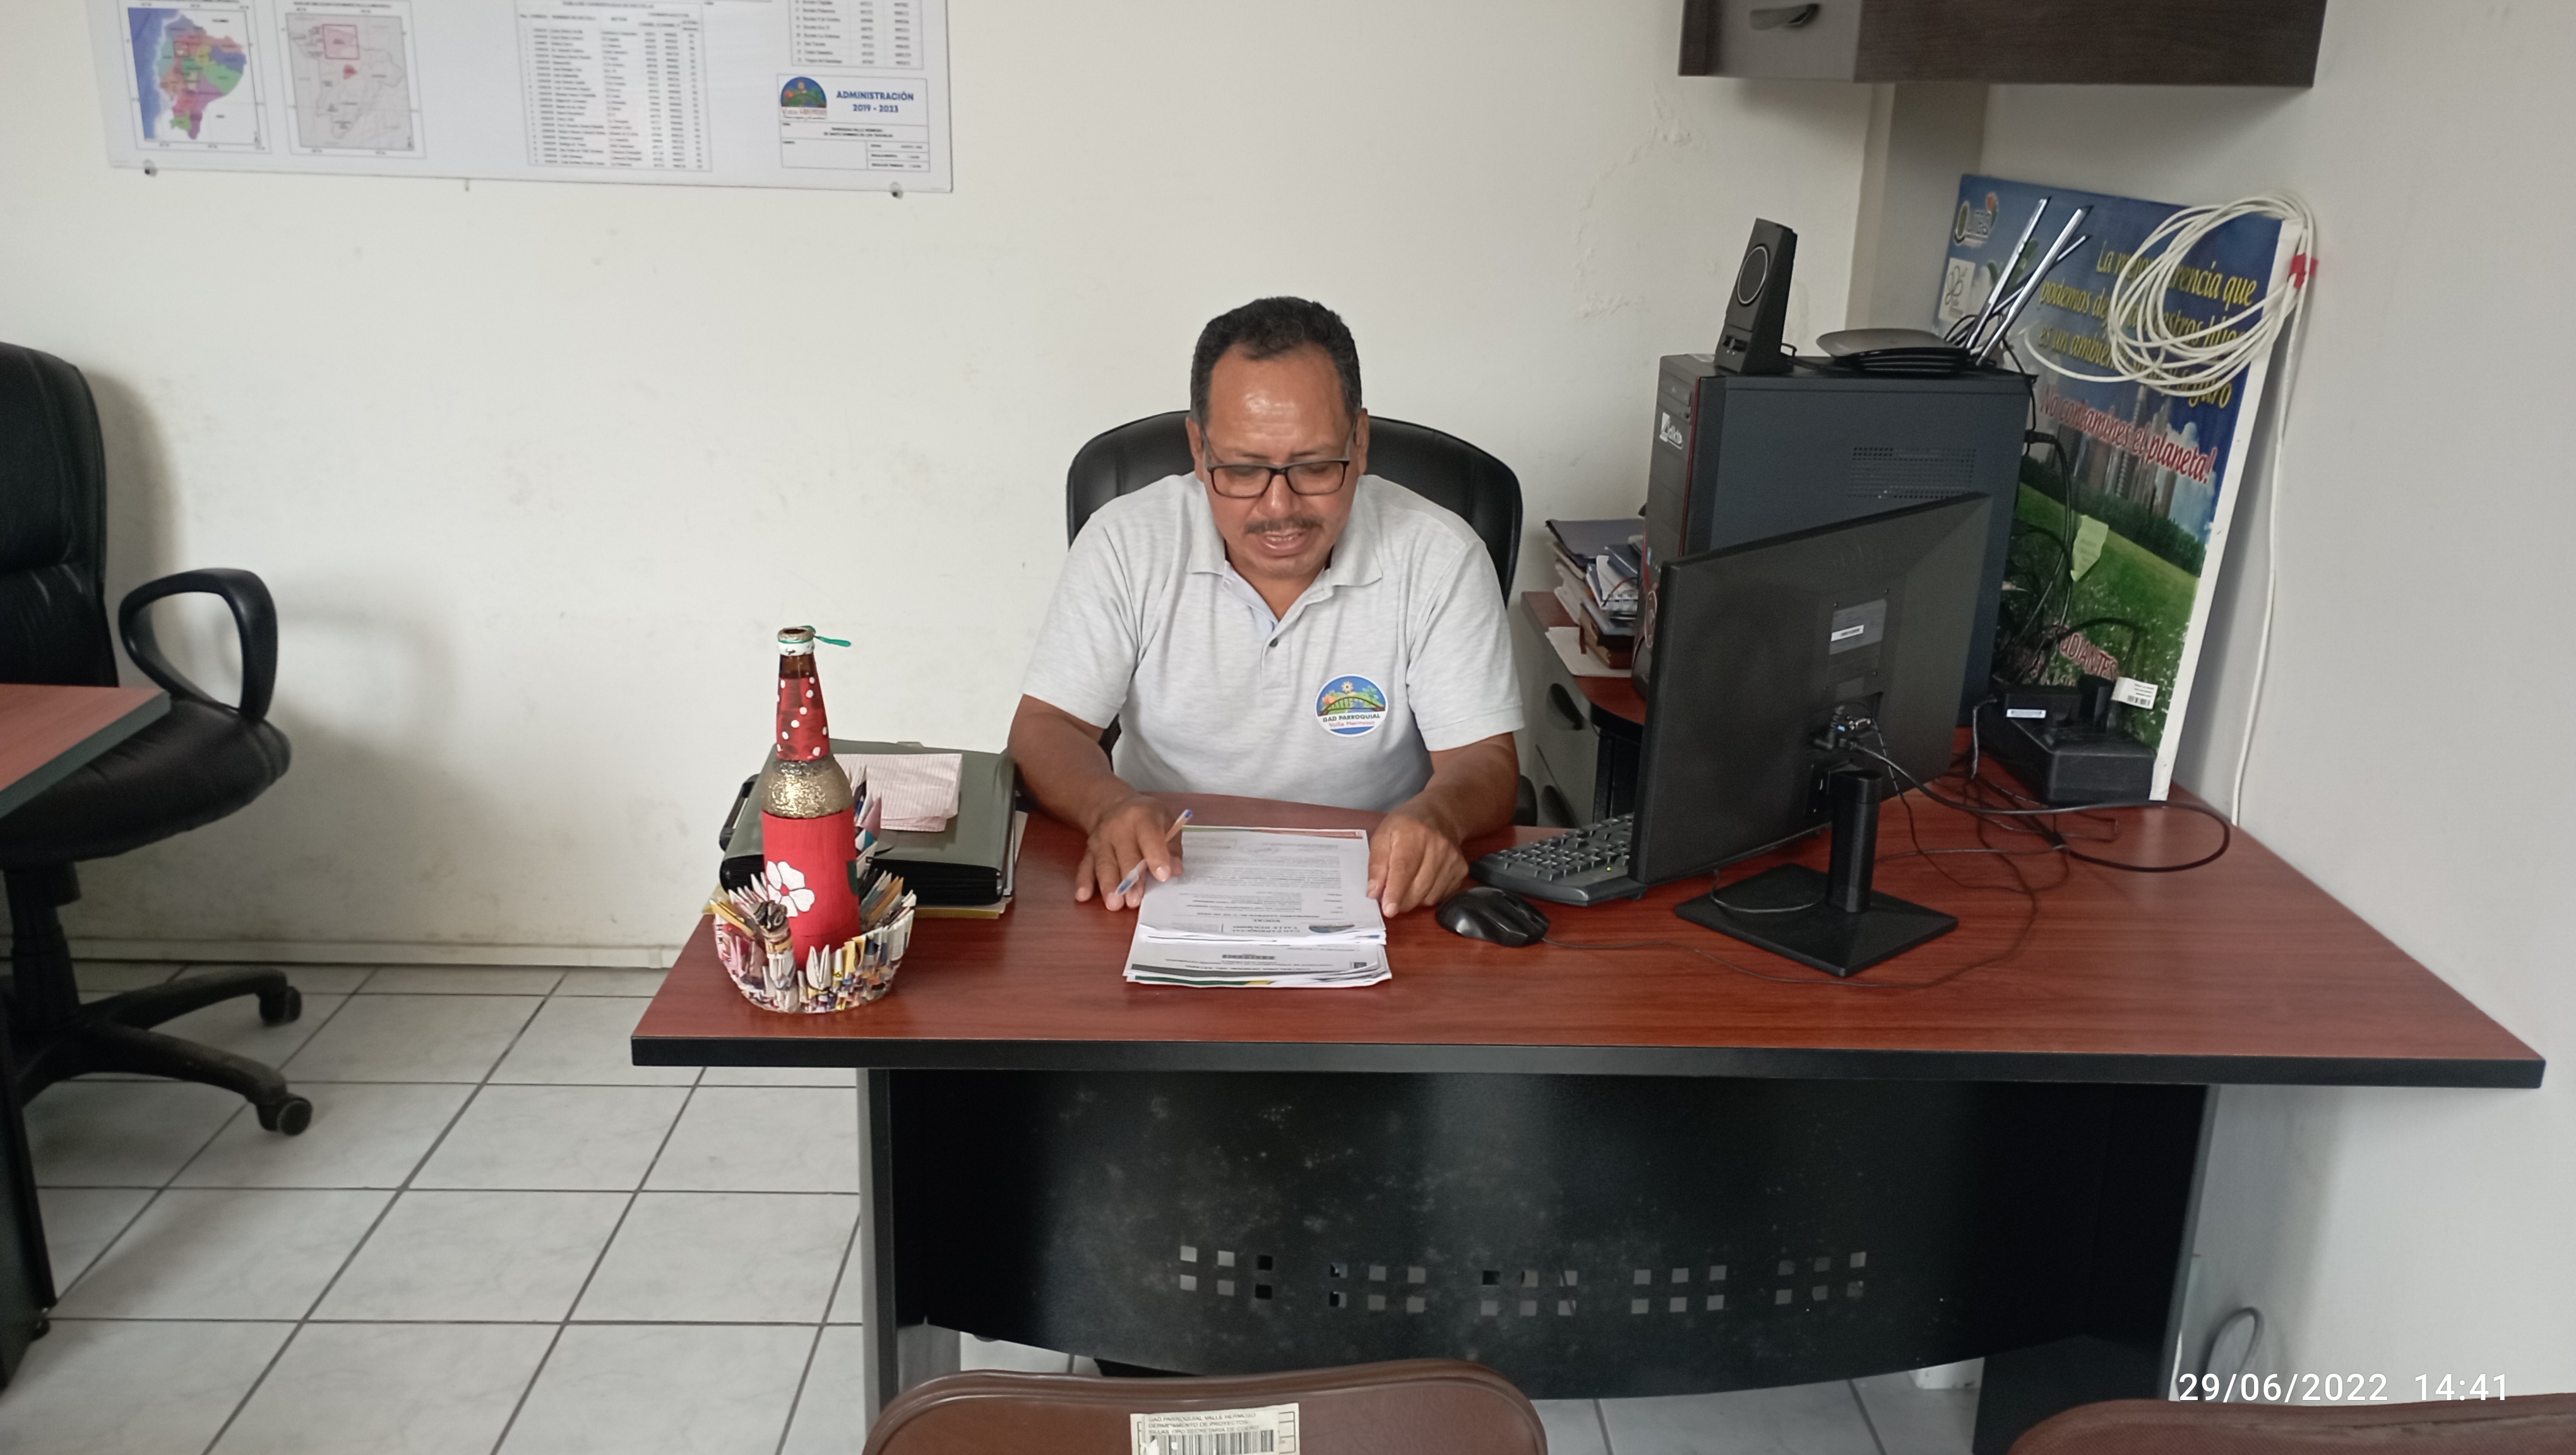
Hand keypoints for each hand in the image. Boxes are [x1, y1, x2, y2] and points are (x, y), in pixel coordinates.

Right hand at [1075, 794, 1182, 910]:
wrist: (1112, 805)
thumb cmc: (1145, 817)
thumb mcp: (1165, 821)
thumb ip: (1172, 846)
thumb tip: (1175, 869)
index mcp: (1141, 816)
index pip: (1149, 837)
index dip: (1156, 856)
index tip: (1163, 876)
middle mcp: (1118, 827)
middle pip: (1125, 855)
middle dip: (1130, 879)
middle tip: (1135, 901)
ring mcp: (1101, 840)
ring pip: (1104, 864)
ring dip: (1109, 885)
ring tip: (1114, 904)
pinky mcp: (1089, 851)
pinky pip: (1085, 867)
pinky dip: (1084, 882)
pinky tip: (1083, 896)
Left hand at [1367, 805, 1469, 916]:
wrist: (1440, 816)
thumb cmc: (1407, 826)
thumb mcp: (1383, 836)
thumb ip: (1376, 864)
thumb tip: (1374, 892)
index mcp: (1414, 833)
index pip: (1404, 868)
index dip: (1395, 892)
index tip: (1388, 910)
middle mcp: (1437, 846)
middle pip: (1418, 887)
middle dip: (1401, 901)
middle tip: (1390, 898)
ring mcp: (1452, 859)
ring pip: (1430, 896)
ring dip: (1413, 899)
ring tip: (1407, 884)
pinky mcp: (1461, 870)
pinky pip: (1441, 896)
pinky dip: (1427, 896)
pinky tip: (1422, 881)